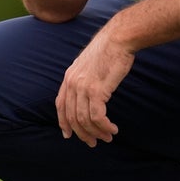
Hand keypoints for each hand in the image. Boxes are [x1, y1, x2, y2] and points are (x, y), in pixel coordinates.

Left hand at [56, 31, 134, 147]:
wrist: (118, 38)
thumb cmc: (109, 49)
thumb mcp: (89, 63)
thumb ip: (85, 77)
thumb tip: (89, 91)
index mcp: (69, 77)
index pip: (61, 105)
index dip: (64, 122)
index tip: (69, 135)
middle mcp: (72, 83)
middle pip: (72, 117)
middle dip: (83, 133)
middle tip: (94, 142)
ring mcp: (83, 87)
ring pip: (85, 120)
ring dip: (97, 132)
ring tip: (108, 137)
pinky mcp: (96, 90)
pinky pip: (98, 117)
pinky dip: (105, 127)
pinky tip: (113, 129)